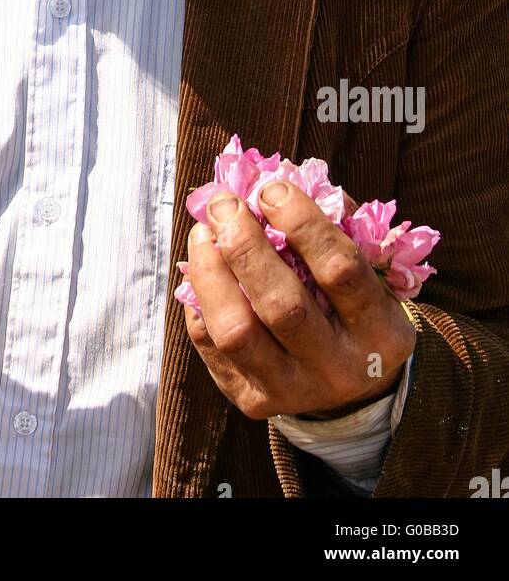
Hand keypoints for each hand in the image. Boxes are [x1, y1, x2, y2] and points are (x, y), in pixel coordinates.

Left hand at [184, 181, 416, 419]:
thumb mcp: (366, 267)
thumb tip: (277, 179)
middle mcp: (340, 368)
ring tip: (202, 233)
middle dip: (246, 245)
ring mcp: (294, 391)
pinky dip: (199, 302)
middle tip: (223, 204)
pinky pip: (213, 347)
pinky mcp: (254, 402)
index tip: (271, 188)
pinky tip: (203, 270)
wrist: (350, 386)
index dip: (302, 222)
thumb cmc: (351, 303)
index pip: (342, 270)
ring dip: (211, 273)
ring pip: (238, 334)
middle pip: (283, 305)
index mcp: (381, 329)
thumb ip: (333, 222)